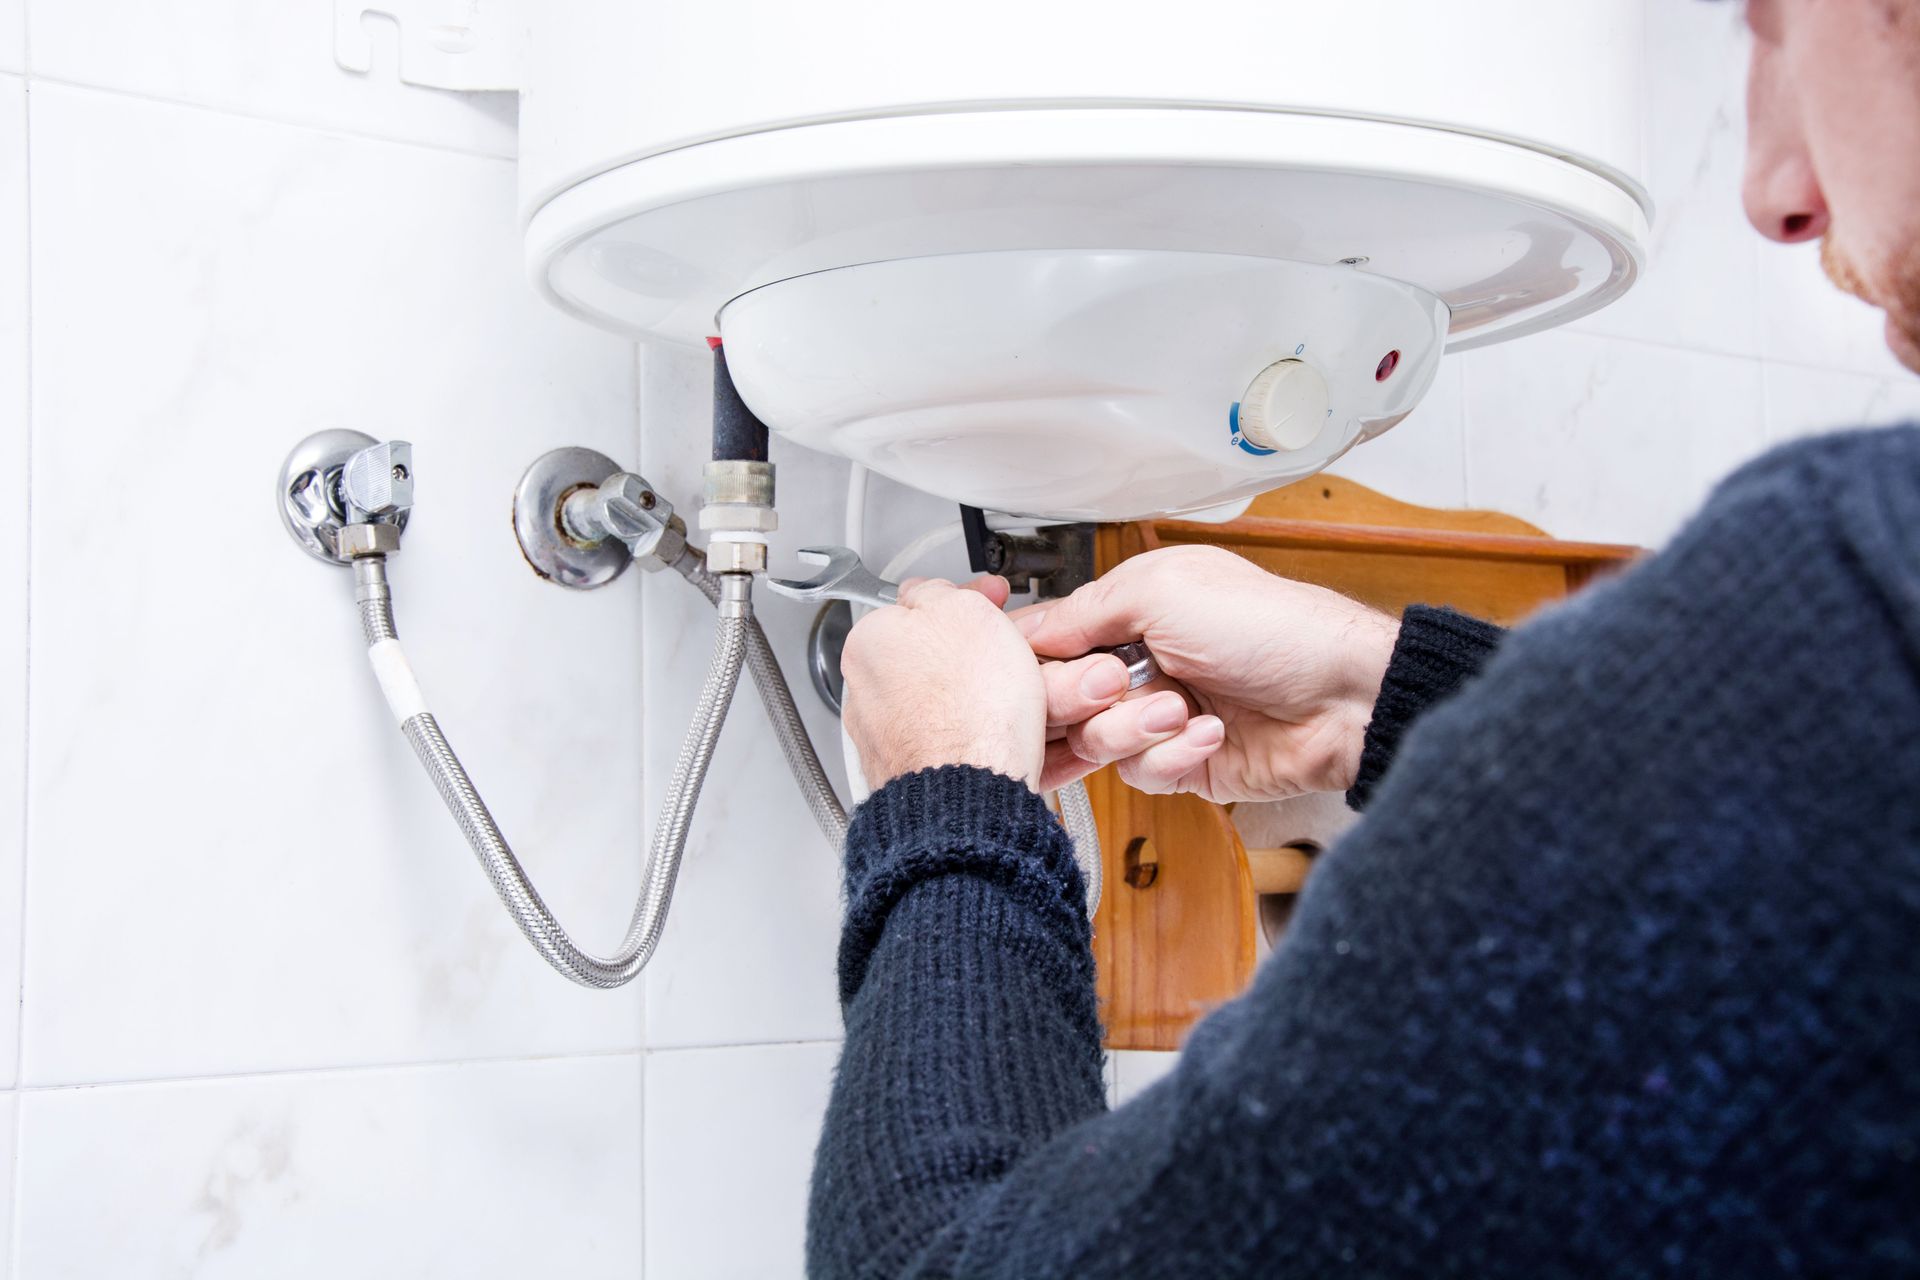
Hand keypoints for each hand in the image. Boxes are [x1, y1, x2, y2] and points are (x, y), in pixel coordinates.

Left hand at [841, 576, 1049, 790]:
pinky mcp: (910, 776)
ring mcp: (886, 740)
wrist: (970, 795)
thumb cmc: (968, 709)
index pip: (917, 606)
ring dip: (977, 703)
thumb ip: (941, 592)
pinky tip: (1002, 743)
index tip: (993, 605)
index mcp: (869, 642)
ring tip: (1014, 708)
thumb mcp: (965, 611)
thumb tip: (932, 591)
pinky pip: (953, 748)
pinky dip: (977, 743)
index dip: (966, 602)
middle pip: (930, 659)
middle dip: (971, 657)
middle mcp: (866, 693)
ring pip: (944, 707)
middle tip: (1010, 659)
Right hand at [1015, 546, 1399, 802]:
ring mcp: (1159, 717)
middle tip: (1114, 686)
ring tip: (1181, 709)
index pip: (1050, 642)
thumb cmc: (1272, 627)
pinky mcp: (1182, 765)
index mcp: (1130, 612)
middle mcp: (1139, 665)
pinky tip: (1210, 734)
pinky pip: (1140, 774)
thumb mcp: (1163, 589)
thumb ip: (1083, 610)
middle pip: (1061, 700)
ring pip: (1095, 742)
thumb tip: (1022, 629)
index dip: (1035, 663)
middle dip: (1082, 698)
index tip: (1033, 672)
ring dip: (1135, 727)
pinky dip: (1172, 754)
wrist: (1344, 696)